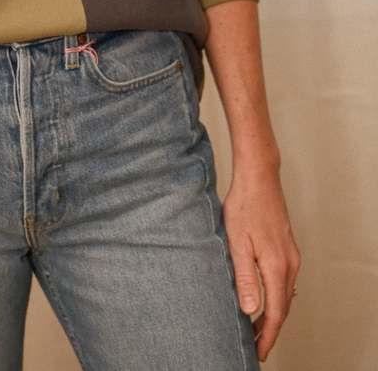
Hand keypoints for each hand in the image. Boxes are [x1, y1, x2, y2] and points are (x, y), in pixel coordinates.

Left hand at [223, 163, 300, 361]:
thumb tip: (250, 310)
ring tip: (256, 326)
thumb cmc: (244, 205)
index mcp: (276, 266)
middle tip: (256, 346)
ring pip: (285, 294)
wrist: (259, 177)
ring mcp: (291, 255)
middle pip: (282, 306)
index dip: (267, 335)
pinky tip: (265, 297)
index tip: (259, 352)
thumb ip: (244, 277)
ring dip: (273, 313)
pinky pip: (285, 280)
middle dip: (270, 329)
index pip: (275, 312)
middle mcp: (289, 264)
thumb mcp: (236, 242)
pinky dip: (276, 296)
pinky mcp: (288, 247)